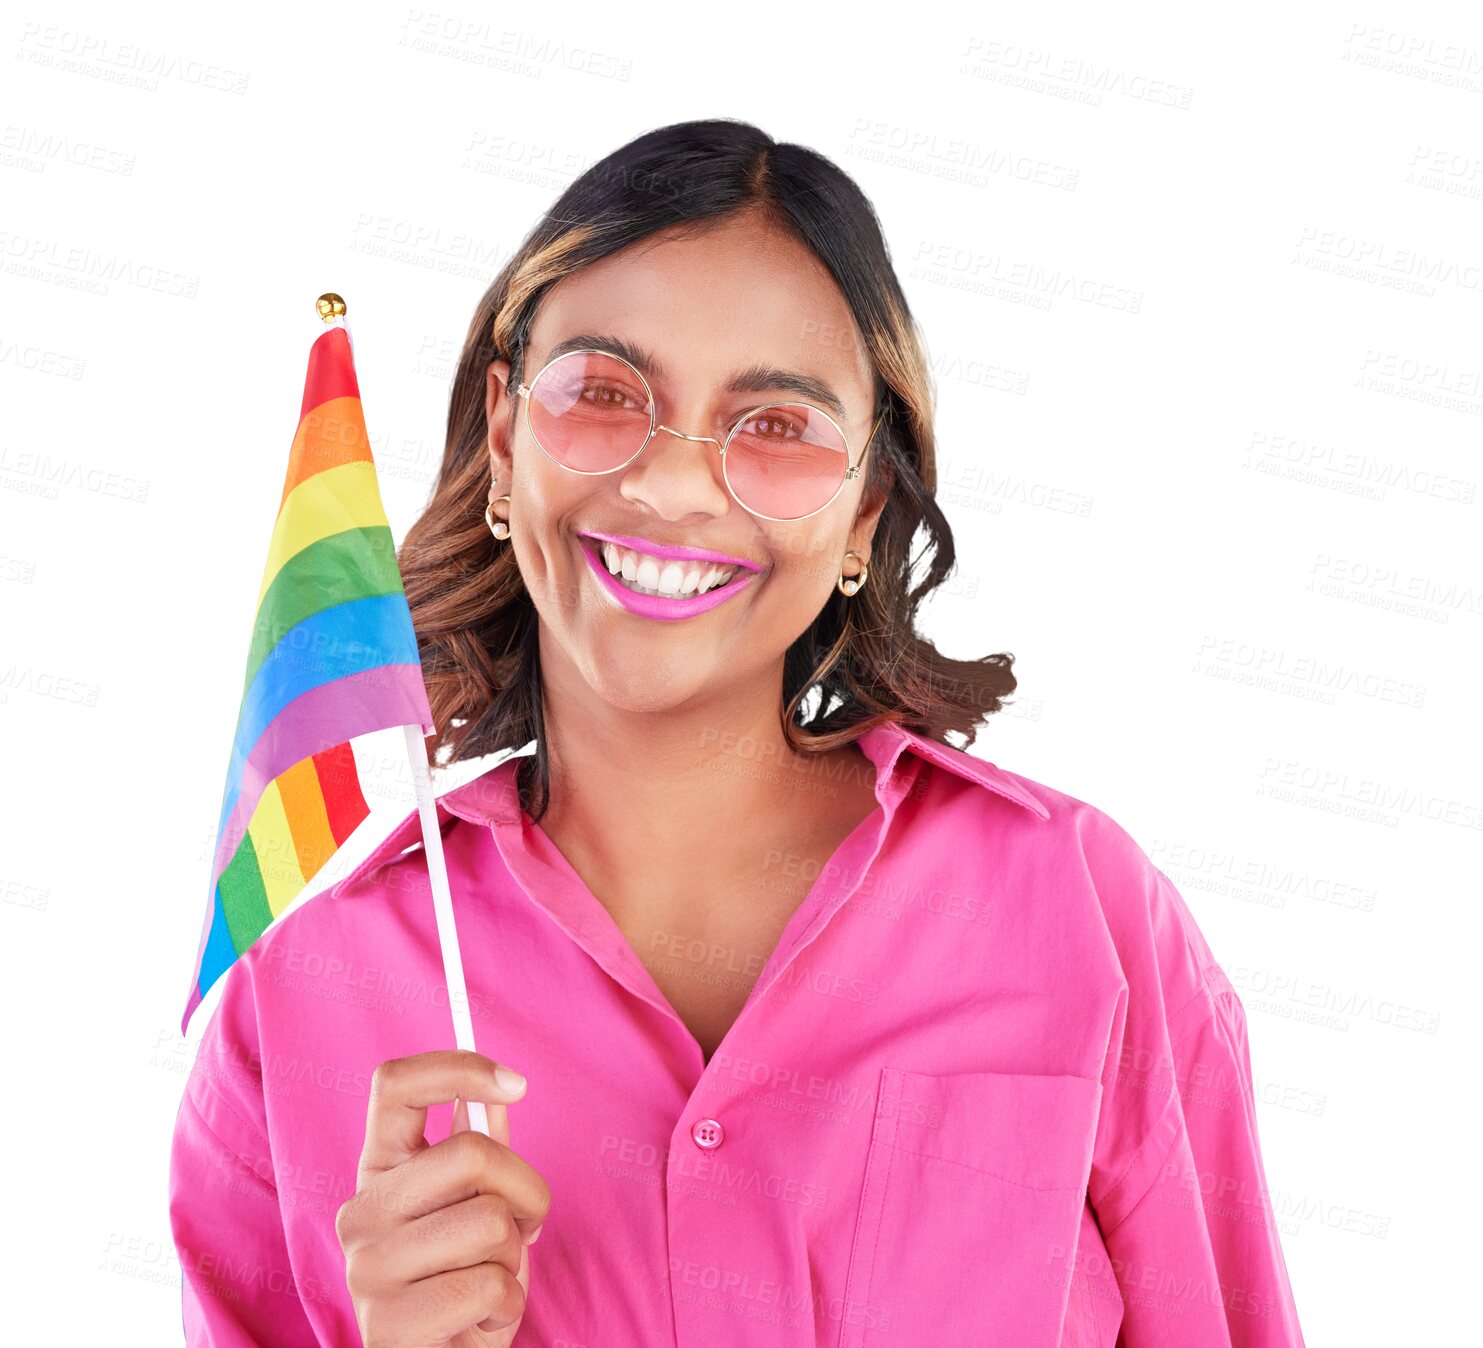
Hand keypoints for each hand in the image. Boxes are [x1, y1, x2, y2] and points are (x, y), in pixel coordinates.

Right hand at [335, 1050, 550, 1345]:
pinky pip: (491, 1285)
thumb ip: (481, 1149)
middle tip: (520, 1226)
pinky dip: (507, 1304)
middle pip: (471, 1151)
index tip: (516, 1084)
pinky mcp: (388, 1327)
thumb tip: (498, 1092)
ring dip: (514, 1256)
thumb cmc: (463, 1276)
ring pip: (490, 1221)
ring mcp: (366, 1269)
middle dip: (525, 1190)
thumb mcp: (474, 1204)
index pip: (394, 1085)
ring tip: (490, 1278)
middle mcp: (360, 1211)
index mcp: (379, 1168)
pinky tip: (480, 1319)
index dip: (459, 1068)